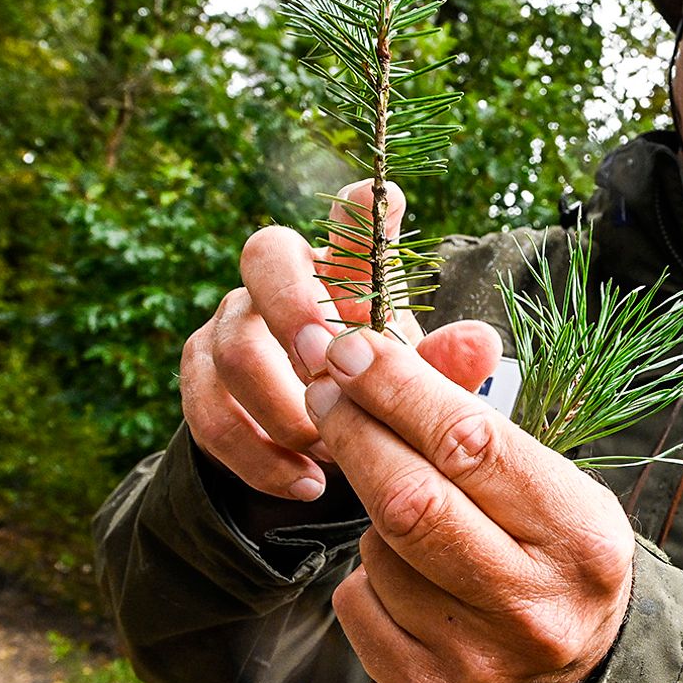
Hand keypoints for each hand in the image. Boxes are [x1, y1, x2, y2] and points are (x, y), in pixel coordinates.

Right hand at [180, 180, 495, 499]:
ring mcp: (233, 322)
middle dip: (291, 309)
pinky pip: (208, 411)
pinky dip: (258, 456)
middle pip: (263, 254)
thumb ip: (444, 370)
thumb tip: (482, 343)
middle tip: (324, 369)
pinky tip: (304, 483)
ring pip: (233, 345)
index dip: (361, 208)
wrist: (316, 451)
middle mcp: (283, 281)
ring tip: (332, 457)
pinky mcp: (201, 375)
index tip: (379, 199)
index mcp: (346, 272)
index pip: (351, 220)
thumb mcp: (415, 389)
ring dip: (284, 409)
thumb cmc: (377, 397)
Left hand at [306, 328, 635, 682]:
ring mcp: (480, 659)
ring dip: (374, 512)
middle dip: (355, 430)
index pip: (471, 445)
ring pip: (378, 552)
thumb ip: (474, 409)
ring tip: (410, 510)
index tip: (349, 350)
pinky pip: (357, 604)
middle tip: (324, 388)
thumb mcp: (546, 474)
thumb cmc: (554, 544)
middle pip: (410, 500)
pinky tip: (404, 572)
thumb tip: (405, 343)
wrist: (580, 662)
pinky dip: (365, 573)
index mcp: (579, 537)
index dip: (399, 389)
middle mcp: (534, 605)